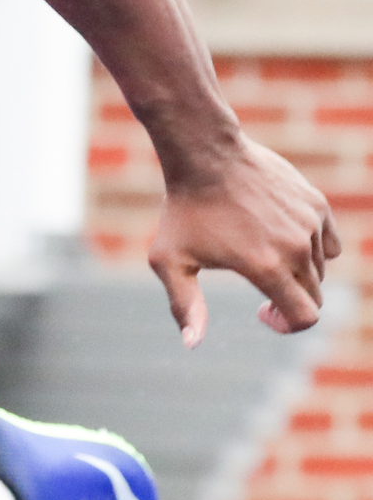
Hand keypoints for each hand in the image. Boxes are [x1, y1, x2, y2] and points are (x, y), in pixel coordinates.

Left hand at [151, 134, 340, 345]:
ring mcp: (310, 225)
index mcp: (267, 267)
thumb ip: (184, 304)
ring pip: (320, 268)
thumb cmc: (184, 210)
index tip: (264, 313)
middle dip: (290, 301)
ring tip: (262, 255)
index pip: (304, 317)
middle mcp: (296, 248)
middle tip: (262, 290)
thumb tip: (192, 344)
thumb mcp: (170, 260)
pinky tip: (283, 238)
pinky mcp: (316, 205)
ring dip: (298, 272)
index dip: (287, 325)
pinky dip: (313, 248)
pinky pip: (329, 242)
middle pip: (313, 296)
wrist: (205, 155)